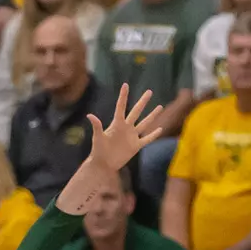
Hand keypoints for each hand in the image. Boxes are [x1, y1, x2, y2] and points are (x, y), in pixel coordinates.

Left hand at [58, 85, 164, 212]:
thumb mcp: (98, 138)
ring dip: (152, 116)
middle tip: (149, 91)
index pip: (121, 107)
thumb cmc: (98, 151)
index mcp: (117, 124)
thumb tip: (90, 115)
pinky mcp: (136, 146)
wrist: (104, 164)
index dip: (123, 96)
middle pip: (137, 112)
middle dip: (143, 102)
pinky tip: (160, 129)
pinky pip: (147, 139)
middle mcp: (126, 128)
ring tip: (160, 107)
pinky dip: (153, 135)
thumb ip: (97, 126)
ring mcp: (132, 136)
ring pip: (145, 123)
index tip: (126, 85)